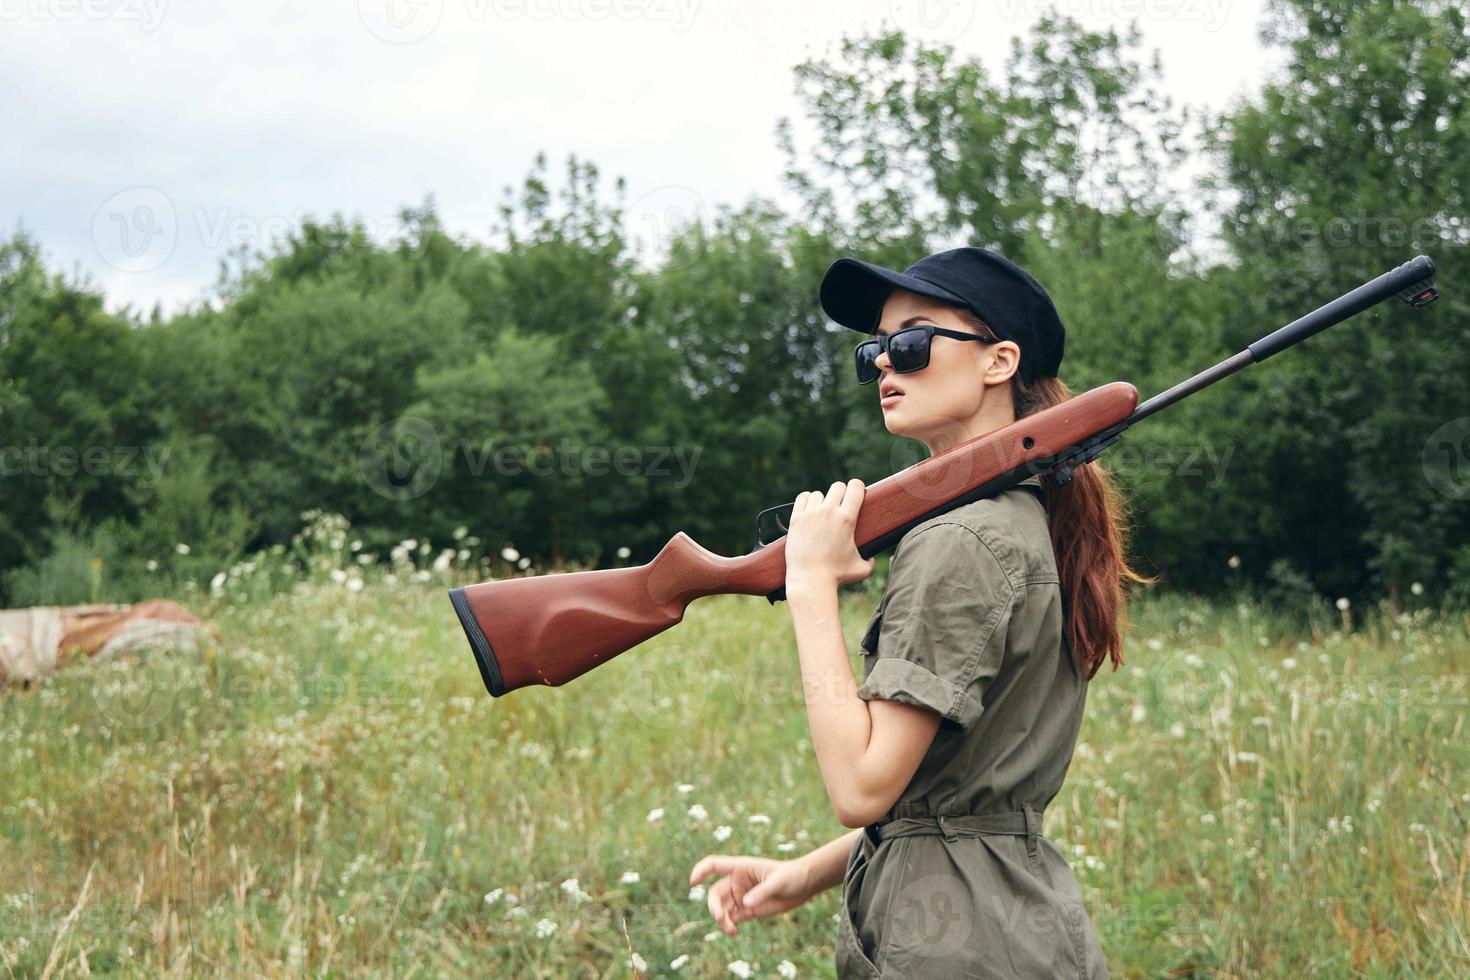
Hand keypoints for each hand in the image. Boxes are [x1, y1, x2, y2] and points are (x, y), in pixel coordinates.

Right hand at [688, 854, 814, 934]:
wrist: (805, 886)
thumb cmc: (792, 876)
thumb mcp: (778, 882)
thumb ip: (761, 892)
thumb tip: (745, 904)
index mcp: (741, 867)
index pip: (714, 865)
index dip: (701, 871)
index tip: (693, 882)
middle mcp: (737, 881)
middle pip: (715, 893)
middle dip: (714, 906)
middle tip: (721, 918)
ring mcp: (741, 896)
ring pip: (722, 908)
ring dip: (722, 919)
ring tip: (730, 929)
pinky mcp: (748, 910)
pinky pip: (732, 918)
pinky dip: (729, 925)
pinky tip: (733, 932)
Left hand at [785, 479, 875, 591]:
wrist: (810, 580)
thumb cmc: (837, 576)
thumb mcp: (861, 570)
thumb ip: (870, 562)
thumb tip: (872, 559)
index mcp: (847, 519)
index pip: (856, 487)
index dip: (858, 487)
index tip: (857, 494)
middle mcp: (829, 511)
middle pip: (838, 486)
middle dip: (841, 494)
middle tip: (840, 506)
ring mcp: (811, 514)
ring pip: (819, 494)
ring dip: (822, 500)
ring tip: (823, 513)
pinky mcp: (796, 518)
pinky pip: (802, 497)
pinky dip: (807, 500)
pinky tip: (809, 508)